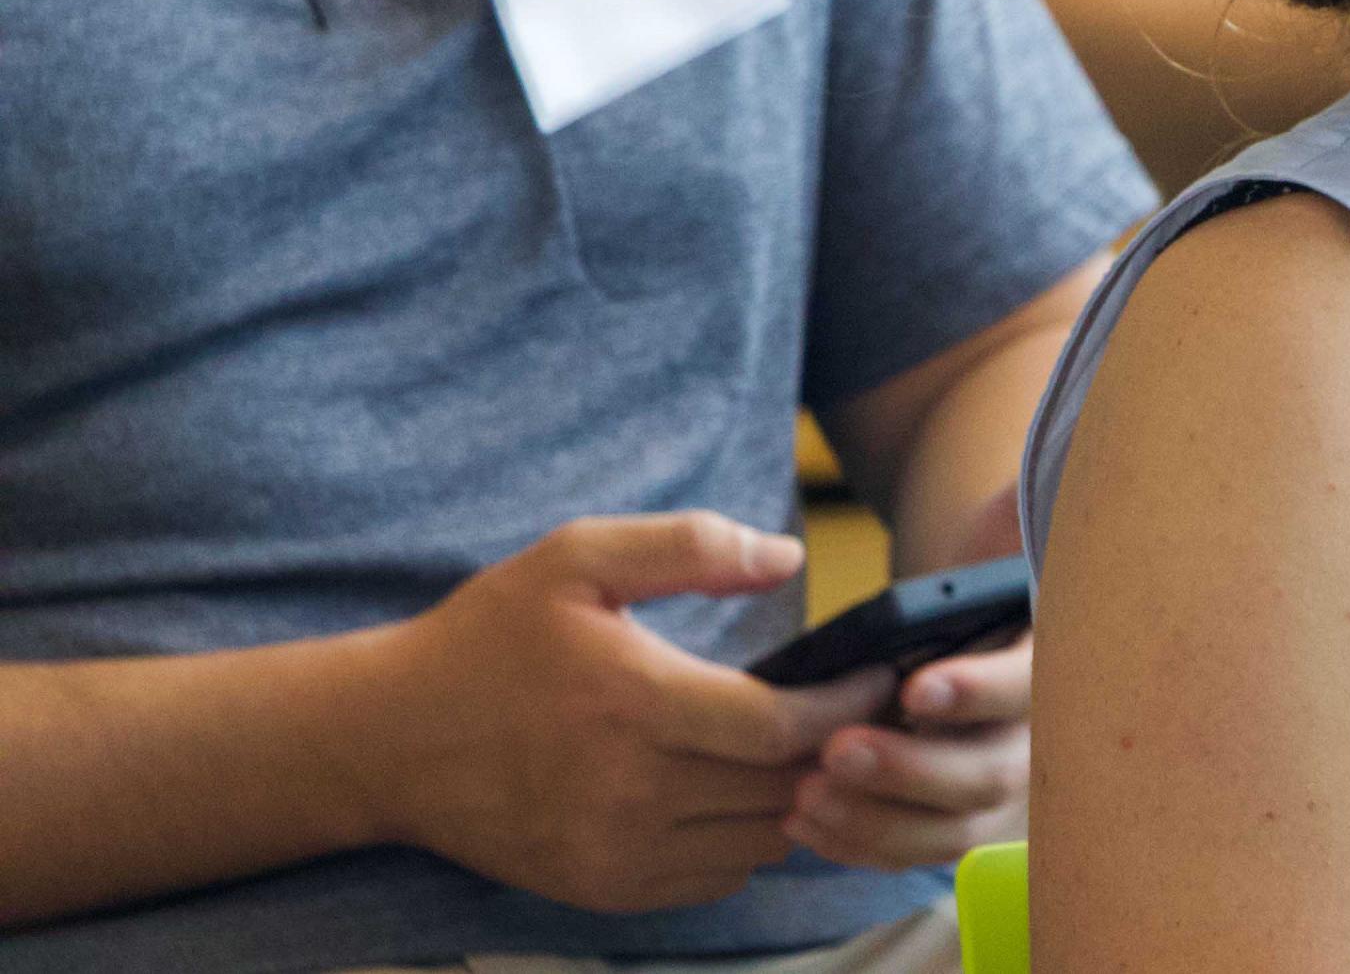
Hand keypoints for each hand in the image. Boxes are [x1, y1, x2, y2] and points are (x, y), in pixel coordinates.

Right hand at [359, 512, 891, 916]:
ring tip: (811, 750)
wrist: (385, 740)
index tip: (878, 679)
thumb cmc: (489, 639)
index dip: (845, 707)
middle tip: (867, 715)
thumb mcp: (578, 557)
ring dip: (795, 799)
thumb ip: (688, 545)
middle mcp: (629, 791)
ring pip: (756, 841)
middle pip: (779, 789)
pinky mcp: (601, 888)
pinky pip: (712, 878)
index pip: (780, 728)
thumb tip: (786, 556)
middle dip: (836, 751)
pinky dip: (746, 841)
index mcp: (634, 703)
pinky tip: (744, 793)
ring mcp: (613, 851)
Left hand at [788, 632, 1031, 872]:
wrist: (969, 669)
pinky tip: (802, 821)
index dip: (976, 691)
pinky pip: (916, 858)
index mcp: (1044, 670)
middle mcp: (1036, 744)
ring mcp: (1006, 803)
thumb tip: (898, 609)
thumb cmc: (961, 626)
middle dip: (908, 770)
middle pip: (992, 776)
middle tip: (837, 751)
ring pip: (954, 832)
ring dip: (875, 820)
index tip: (912, 691)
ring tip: (807, 793)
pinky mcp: (964, 835)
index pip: (1026, 684)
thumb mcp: (966, 604)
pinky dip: (857, 846)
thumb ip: (942, 608)